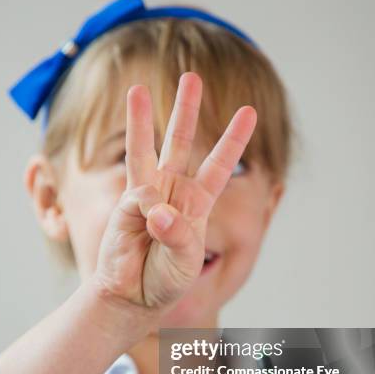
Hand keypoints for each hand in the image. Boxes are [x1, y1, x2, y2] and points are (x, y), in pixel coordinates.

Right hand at [95, 72, 256, 310]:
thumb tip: (155, 208)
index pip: (218, 165)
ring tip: (136, 89)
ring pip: (146, 150)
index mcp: (196, 204)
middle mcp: (172, 192)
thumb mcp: (184, 262)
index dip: (233, 139)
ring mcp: (146, 196)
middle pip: (180, 143)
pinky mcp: (125, 206)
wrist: (132, 296)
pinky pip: (138, 196)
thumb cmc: (164, 281)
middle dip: (185, 111)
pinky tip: (149, 224)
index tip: (249, 111)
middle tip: (190, 77)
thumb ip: (176, 235)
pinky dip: (146, 207)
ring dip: (140, 121)